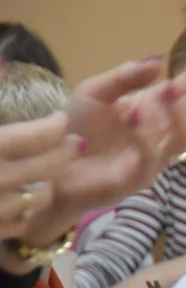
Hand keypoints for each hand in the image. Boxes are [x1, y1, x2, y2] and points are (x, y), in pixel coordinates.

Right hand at [0, 112, 78, 244]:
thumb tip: (1, 63)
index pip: (33, 137)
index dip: (54, 127)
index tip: (63, 119)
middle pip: (46, 169)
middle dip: (65, 154)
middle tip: (76, 143)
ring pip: (38, 199)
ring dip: (45, 186)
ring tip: (47, 174)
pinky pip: (19, 224)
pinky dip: (22, 212)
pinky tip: (17, 199)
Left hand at [52, 39, 185, 217]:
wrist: (55, 164)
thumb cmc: (80, 128)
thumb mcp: (97, 91)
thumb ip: (125, 77)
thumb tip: (158, 61)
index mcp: (158, 109)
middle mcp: (164, 133)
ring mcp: (156, 156)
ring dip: (181, 111)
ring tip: (169, 87)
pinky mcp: (139, 177)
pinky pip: (151, 157)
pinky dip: (145, 135)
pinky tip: (133, 113)